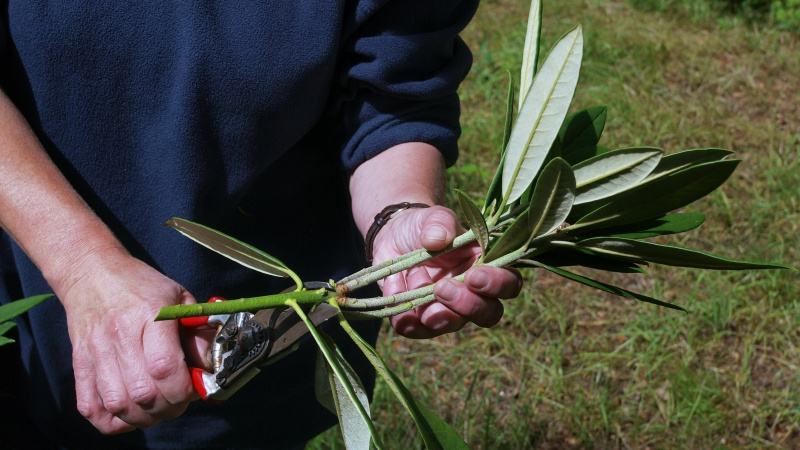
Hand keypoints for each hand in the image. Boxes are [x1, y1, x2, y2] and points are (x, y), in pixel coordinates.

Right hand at [57, 249, 209, 433]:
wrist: (92, 272)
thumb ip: (197, 332)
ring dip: (144, 418)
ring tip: (157, 409)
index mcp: (149, 314)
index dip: (184, 388)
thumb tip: (210, 367)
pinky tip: (129, 414)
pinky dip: (111, 422)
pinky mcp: (79, 363)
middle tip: (179, 401)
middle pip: (143, 393)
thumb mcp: (179, 298)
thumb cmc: (142, 285)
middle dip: (169, 407)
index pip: (165, 368)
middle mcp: (119, 335)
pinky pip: (90, 407)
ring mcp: (95, 351)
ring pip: (118, 404)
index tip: (194, 388)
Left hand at [371, 205, 522, 338]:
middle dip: (469, 306)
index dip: (498, 284)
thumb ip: (440, 222)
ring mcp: (447, 309)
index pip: (508, 283)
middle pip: (489, 314)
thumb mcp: (433, 217)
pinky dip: (409, 324)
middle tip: (443, 287)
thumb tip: (438, 238)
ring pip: (453, 325)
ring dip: (438, 316)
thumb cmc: (424, 227)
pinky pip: (418, 330)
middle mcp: (472, 293)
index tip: (474, 275)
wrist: (392, 236)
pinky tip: (402, 313)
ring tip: (419, 296)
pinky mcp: (420, 318)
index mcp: (485, 266)